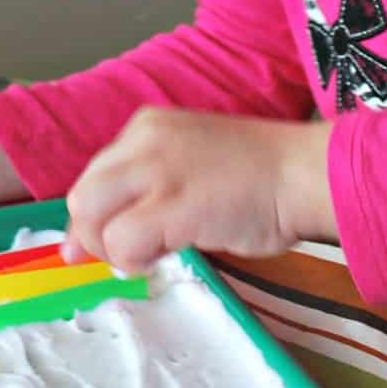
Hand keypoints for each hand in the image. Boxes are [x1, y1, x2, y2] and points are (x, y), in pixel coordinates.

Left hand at [63, 107, 335, 272]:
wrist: (303, 173)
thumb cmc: (261, 175)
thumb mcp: (190, 161)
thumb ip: (151, 184)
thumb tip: (110, 229)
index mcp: (148, 127)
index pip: (96, 175)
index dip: (93, 214)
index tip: (98, 243)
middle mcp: (144, 141)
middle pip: (83, 196)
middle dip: (91, 235)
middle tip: (120, 258)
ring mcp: (156, 171)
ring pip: (92, 217)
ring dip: (112, 250)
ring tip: (148, 256)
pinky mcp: (171, 205)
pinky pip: (122, 241)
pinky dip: (133, 260)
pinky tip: (163, 257)